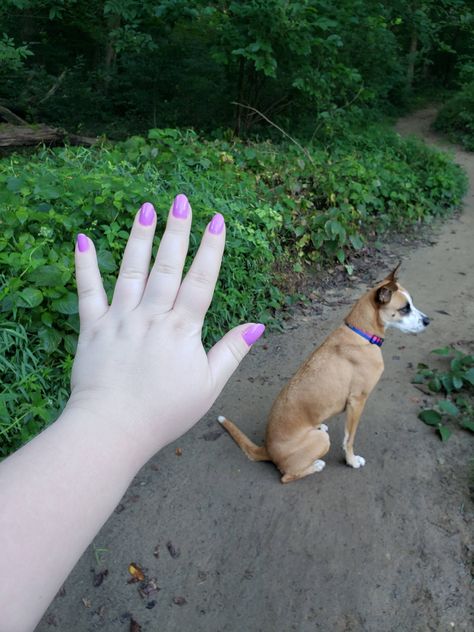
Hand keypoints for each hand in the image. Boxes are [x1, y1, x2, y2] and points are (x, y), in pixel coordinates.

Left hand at [68, 194, 263, 463]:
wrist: (113, 430)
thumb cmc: (165, 412)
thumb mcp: (208, 385)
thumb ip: (231, 351)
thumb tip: (257, 325)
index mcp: (181, 329)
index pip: (200, 280)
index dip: (211, 248)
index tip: (217, 220)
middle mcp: (151, 316)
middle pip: (166, 266)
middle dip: (176, 231)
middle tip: (181, 199)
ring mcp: (120, 319)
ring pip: (131, 271)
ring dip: (139, 237)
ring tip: (146, 207)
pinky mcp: (92, 328)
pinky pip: (88, 292)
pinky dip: (85, 265)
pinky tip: (83, 238)